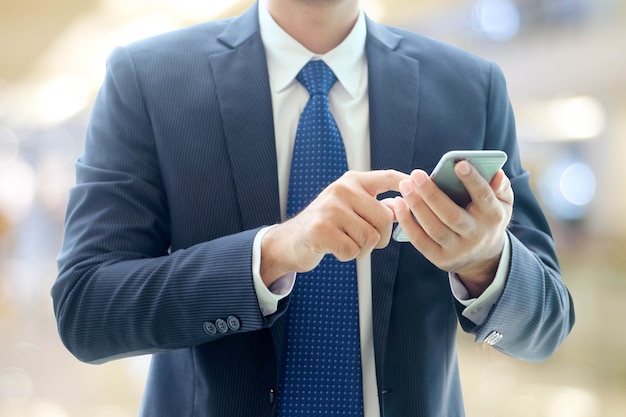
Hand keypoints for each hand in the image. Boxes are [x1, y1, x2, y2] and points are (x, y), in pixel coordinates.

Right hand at [261, 170, 408, 285]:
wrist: (290, 241)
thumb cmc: (327, 227)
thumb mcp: (350, 208)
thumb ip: (375, 206)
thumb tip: (405, 205)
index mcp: (352, 181)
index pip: (389, 177)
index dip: (408, 184)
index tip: (422, 189)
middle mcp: (342, 189)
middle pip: (385, 218)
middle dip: (379, 238)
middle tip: (362, 240)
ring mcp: (330, 208)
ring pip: (370, 238)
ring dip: (361, 249)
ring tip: (344, 242)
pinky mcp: (321, 229)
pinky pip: (353, 250)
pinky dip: (347, 256)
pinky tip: (334, 248)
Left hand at [393, 160, 513, 296]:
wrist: (484, 258)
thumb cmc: (488, 219)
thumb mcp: (503, 204)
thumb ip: (501, 187)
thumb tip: (497, 173)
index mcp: (493, 217)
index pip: (483, 197)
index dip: (472, 181)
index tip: (458, 164)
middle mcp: (476, 235)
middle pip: (452, 216)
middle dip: (432, 194)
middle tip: (416, 174)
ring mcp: (457, 249)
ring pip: (434, 228)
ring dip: (416, 206)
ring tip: (405, 186)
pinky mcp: (440, 259)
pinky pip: (420, 241)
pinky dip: (407, 223)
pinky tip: (398, 204)